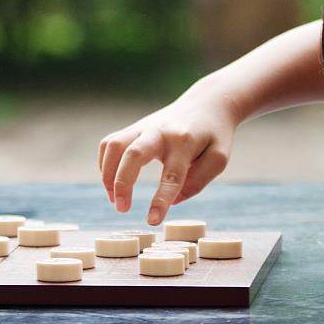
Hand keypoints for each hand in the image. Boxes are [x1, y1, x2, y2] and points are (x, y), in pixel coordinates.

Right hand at [98, 95, 238, 224]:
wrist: (206, 102)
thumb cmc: (214, 134)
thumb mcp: (218, 157)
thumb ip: (198, 180)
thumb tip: (172, 201)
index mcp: (185, 141)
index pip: (172, 175)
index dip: (161, 200)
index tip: (152, 221)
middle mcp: (160, 131)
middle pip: (133, 154)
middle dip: (122, 183)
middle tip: (121, 209)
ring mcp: (143, 127)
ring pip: (114, 145)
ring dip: (108, 174)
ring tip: (114, 199)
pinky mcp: (134, 127)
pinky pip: (110, 143)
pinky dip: (105, 164)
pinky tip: (112, 182)